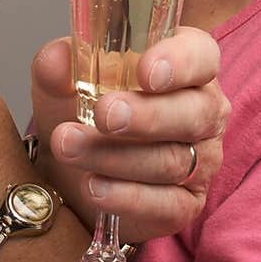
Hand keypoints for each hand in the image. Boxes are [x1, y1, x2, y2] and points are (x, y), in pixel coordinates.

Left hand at [30, 28, 228, 244]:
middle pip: (195, 113)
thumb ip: (59, 65)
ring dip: (116, 156)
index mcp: (186, 66)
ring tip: (69, 147)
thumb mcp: (63, 82)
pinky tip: (94, 187)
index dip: (180, 62)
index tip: (146, 71)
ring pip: (172, 161)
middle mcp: (203, 111)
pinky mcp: (186, 204)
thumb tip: (56, 60)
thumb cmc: (82, 110)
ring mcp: (200, 161)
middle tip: (103, 115)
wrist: (70, 169)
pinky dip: (128, 198)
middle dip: (147, 115)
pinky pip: (168, 205)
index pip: (201, 55)